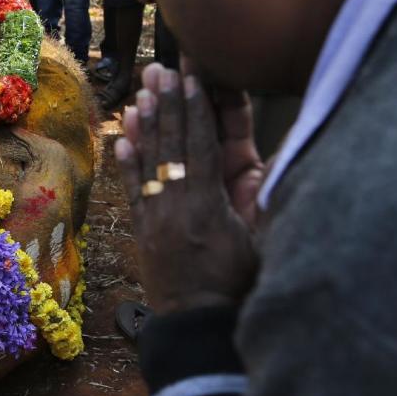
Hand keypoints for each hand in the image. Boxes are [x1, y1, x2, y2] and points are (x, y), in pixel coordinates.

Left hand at [115, 63, 260, 313]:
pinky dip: (128, 163)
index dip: (197, 108)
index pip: (205, 144)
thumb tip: (274, 160)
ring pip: (152, 162)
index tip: (190, 76)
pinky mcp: (146, 231)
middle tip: (159, 69)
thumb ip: (266, 200)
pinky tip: (122, 138)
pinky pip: (135, 191)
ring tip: (140, 93)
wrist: (200, 326)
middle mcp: (180, 204)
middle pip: (174, 144)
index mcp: (213, 203)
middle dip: (168, 104)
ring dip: (146, 125)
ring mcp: (159, 216)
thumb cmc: (240, 288)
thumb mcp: (263, 242)